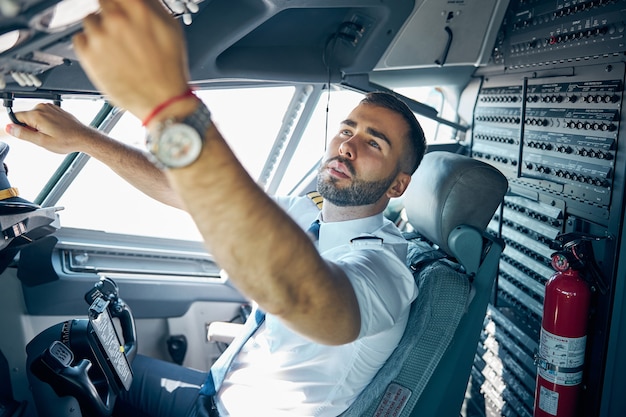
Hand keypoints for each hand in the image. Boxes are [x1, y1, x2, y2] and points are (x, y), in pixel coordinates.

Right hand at [5, 103, 98, 153]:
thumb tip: (9, 128)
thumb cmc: (66, 141)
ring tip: (51, 134)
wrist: (83, 137)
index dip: (20, 129)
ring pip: (35, 117)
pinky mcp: (55, 109)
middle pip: (25, 117)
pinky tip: (56, 130)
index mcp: (36, 114)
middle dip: (30, 128)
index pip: (15, 118)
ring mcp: (50, 107)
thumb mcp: (42, 141)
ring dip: (39, 126)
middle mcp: (42, 107)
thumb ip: (23, 134)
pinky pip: (44, 115)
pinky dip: (46, 123)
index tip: (30, 135)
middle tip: (43, 137)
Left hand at [73, 0, 189, 119]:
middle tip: (122, 30)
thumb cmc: (169, 68)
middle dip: (111, 13)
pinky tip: (106, 55)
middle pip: (102, 1)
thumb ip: (150, 5)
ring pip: (90, 20)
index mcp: (137, 8)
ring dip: (100, 29)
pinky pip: (79, 38)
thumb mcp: (171, 27)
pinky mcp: (88, 54)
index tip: (119, 7)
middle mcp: (115, 18)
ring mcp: (99, 36)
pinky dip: (89, 44)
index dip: (119, 2)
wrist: (162, 100)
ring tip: (117, 47)